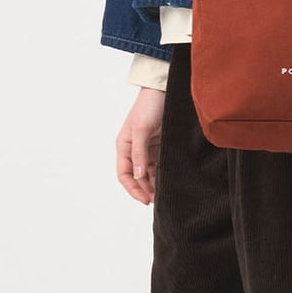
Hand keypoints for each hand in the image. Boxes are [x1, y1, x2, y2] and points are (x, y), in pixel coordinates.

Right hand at [116, 87, 164, 204]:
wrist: (163, 90)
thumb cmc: (148, 106)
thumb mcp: (141, 130)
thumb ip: (139, 154)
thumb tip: (138, 176)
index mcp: (124, 146)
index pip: (124, 175)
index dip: (133, 189)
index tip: (145, 200)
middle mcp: (133, 149)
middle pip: (136, 177)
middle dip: (144, 190)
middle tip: (157, 201)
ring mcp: (146, 148)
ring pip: (148, 173)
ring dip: (153, 184)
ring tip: (163, 195)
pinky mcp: (159, 146)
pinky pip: (158, 165)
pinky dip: (161, 174)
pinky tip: (167, 181)